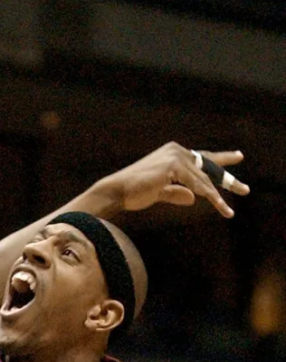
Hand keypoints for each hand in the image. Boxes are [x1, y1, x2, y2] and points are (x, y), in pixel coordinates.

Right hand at [102, 142, 248, 218]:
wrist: (117, 191)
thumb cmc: (133, 192)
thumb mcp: (160, 192)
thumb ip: (176, 193)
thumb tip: (192, 198)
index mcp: (173, 154)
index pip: (202, 157)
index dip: (221, 159)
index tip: (238, 156)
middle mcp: (177, 151)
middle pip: (209, 166)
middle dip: (227, 179)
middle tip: (245, 190)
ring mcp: (176, 156)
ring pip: (204, 179)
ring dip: (218, 196)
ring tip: (228, 210)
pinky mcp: (174, 166)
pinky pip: (197, 185)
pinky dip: (210, 197)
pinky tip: (220, 207)